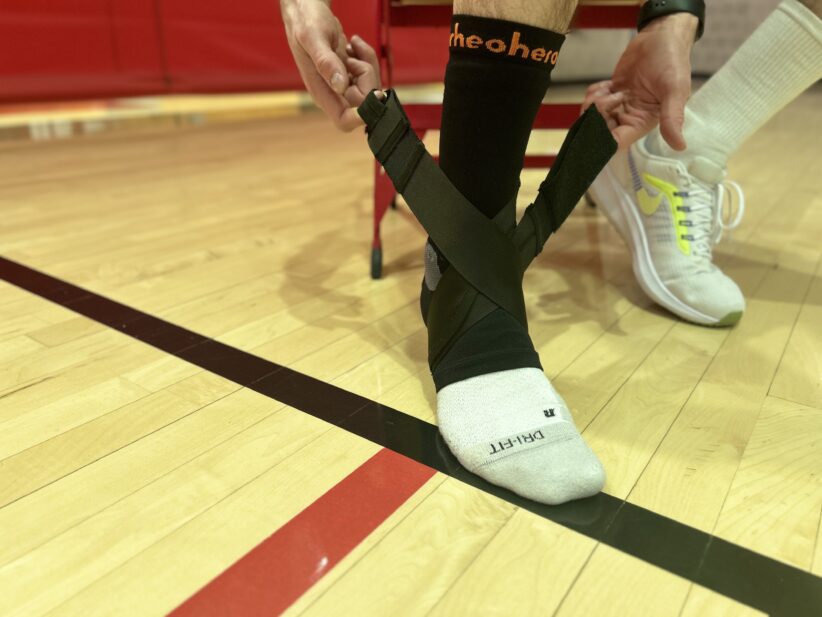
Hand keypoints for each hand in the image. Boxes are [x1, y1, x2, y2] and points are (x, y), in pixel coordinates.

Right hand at [281, 0, 381, 130]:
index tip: (374, 94)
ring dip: (367, 65)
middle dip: (367, 79)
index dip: (363, 115)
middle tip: (353, 57)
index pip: (345, 121)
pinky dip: (366, 58)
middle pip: (364, 104)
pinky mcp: (349, 75)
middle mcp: (333, 94)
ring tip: (352, 48)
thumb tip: (340, 86)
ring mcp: (342, 86)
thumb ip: (325, 62)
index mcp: (321, 93)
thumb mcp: (314, 37)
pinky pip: (368, 75)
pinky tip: (354, 47)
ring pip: (369, 89)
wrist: (306, 10)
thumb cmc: (305, 22)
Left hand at [583, 13, 696, 149]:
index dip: (604, 140)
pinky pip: (592, 100)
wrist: (661, 36)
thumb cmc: (672, 61)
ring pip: (593, 116)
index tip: (597, 127)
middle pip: (601, 130)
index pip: (618, 141)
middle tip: (606, 98)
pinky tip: (607, 84)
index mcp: (644, 121)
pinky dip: (594, 93)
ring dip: (594, 103)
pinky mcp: (611, 92)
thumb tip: (680, 146)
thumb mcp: (674, 89)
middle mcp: (630, 116)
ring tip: (609, 89)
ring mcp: (619, 104)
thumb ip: (672, 117)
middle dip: (595, 117)